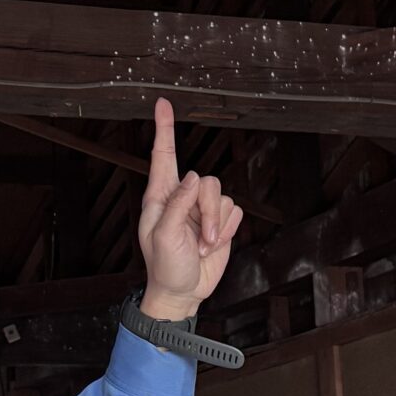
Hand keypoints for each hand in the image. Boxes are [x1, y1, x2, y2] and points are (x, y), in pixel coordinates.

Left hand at [136, 98, 242, 322]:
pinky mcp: (220, 221)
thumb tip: (193, 177)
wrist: (184, 291)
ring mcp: (201, 209)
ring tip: (205, 245)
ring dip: (218, 225)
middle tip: (202, 239)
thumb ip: (178, 205)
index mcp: (160, 197)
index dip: (164, 129)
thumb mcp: (164, 237)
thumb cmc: (165, 266)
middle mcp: (181, 197)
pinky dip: (228, 230)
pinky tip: (214, 245)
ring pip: (222, 196)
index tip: (163, 103)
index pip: (163, 156)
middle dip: (208, 212)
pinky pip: (235, 211)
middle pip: (206, 181)